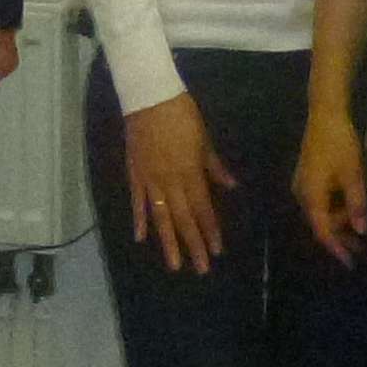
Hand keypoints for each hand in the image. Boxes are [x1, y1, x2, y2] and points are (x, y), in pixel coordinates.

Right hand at [121, 93, 237, 273]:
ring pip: (161, 217)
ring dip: (169, 242)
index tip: (217, 250)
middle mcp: (171, 181)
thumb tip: (231, 186)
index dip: (210, 230)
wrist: (150, 98)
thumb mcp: (204, 139)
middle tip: (201, 269)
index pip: (203, 208)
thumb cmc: (182, 115)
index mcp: (191, 172)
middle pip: (184, 218)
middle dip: (193, 244)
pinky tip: (141, 238)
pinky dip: (139, 219)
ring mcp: (151, 180)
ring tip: (174, 265)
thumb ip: (215, 166)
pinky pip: (137, 201)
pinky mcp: (135, 174)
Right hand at [293, 105, 366, 263]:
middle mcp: (302, 193)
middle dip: (340, 238)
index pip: (322, 230)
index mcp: (310, 195)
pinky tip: (352, 211)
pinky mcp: (308, 177)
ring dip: (340, 223)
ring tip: (362, 232)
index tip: (350, 263)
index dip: (336, 248)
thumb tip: (363, 231)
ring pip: (321, 213)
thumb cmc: (340, 143)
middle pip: (320, 224)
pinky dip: (336, 210)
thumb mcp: (353, 174)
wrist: (325, 115)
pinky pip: (321, 202)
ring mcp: (303, 185)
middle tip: (361, 253)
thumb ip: (357, 204)